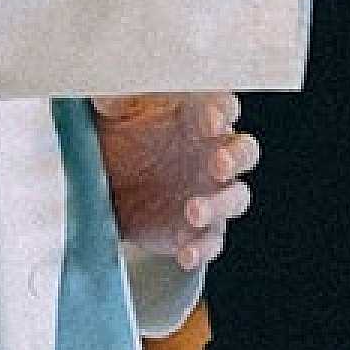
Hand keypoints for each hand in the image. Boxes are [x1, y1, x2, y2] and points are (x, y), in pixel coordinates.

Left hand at [93, 92, 257, 269]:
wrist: (105, 186)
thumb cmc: (119, 139)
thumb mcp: (110, 114)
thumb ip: (114, 102)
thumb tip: (108, 96)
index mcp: (195, 118)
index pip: (222, 106)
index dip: (221, 111)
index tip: (210, 119)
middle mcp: (211, 154)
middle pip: (244, 151)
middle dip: (235, 157)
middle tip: (219, 163)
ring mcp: (210, 193)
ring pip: (235, 198)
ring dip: (220, 204)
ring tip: (193, 211)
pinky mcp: (198, 229)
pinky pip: (211, 240)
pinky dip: (202, 248)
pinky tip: (186, 253)